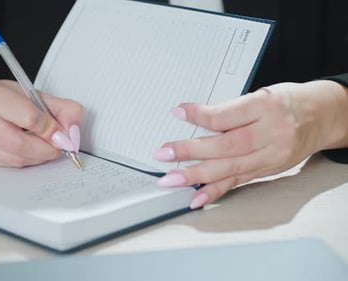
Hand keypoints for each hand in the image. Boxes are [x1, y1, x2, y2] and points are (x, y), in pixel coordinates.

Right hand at [0, 79, 83, 166]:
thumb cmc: (1, 97)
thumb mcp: (31, 93)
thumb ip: (59, 108)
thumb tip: (73, 129)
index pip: (28, 117)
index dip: (51, 129)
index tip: (63, 134)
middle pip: (18, 143)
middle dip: (46, 149)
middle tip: (59, 147)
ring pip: (13, 158)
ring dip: (37, 158)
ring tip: (47, 149)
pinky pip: (6, 165)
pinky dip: (25, 161)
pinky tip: (31, 153)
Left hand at [153, 80, 347, 208]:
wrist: (323, 116)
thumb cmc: (288, 102)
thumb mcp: (261, 94)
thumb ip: (230, 109)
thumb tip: (195, 119)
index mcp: (266, 107)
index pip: (225, 115)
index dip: (199, 116)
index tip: (177, 113)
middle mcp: (270, 133)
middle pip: (225, 146)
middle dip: (190, 152)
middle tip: (164, 154)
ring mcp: (270, 156)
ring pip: (229, 168)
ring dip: (196, 176)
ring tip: (171, 179)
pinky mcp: (268, 171)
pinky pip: (238, 182)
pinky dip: (215, 191)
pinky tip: (196, 198)